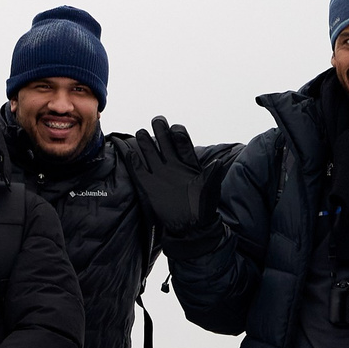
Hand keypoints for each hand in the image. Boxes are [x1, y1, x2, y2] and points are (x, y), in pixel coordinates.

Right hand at [129, 117, 208, 231]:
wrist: (191, 227)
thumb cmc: (203, 208)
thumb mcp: (210, 190)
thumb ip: (212, 175)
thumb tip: (218, 162)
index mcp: (189, 164)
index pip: (183, 144)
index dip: (179, 135)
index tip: (175, 128)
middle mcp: (174, 166)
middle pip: (165, 144)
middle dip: (161, 131)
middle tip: (157, 120)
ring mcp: (161, 175)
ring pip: (151, 154)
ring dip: (146, 143)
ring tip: (140, 132)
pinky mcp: (150, 186)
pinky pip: (139, 172)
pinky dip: (134, 163)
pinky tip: (130, 153)